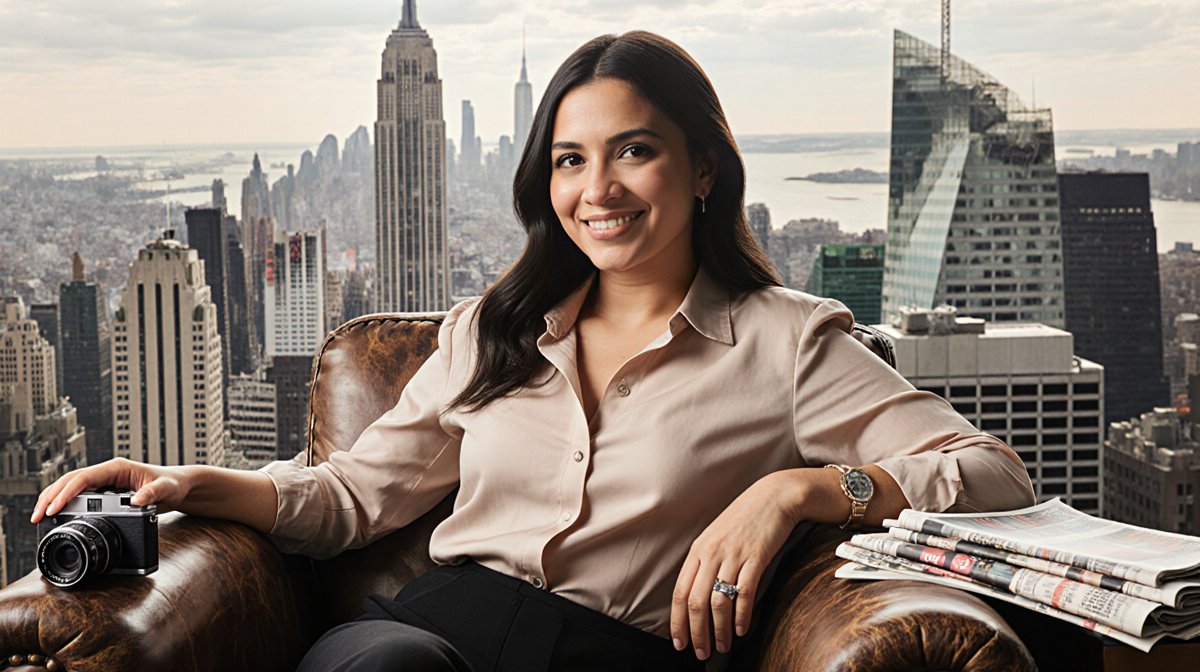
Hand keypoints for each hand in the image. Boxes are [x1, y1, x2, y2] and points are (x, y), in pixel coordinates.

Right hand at [31, 458, 191, 522]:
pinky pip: (79, 496)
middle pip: (70, 481)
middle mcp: (107, 473)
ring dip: (53, 499)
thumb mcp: (166, 489)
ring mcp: (104, 482)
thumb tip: (136, 501)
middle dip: (51, 496)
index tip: (54, 507)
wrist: (178, 486)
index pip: (84, 477)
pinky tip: (54, 514)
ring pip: (70, 487)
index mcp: (117, 467)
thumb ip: (153, 494)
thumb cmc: (172, 483)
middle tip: (36, 515)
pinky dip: (64, 504)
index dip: (66, 492)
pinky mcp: (104, 492)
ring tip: (38, 516)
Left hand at [670, 471, 805, 659]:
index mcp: (698, 551)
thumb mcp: (715, 537)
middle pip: (696, 602)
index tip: (679, 642)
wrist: (773, 497)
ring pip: (719, 602)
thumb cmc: (744, 519)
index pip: (679, 593)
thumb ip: (704, 563)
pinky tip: (741, 629)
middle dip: (697, 633)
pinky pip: (744, 593)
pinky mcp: (756, 558)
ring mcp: (733, 556)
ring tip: (722, 646)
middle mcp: (711, 554)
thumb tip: (696, 595)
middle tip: (701, 653)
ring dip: (719, 630)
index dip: (677, 622)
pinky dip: (741, 616)